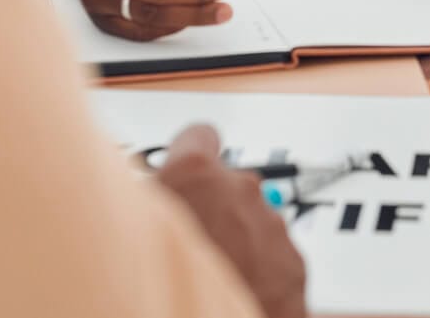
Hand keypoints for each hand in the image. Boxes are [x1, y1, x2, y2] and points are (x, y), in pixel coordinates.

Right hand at [158, 125, 307, 317]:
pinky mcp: (294, 263)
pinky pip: (272, 254)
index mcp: (195, 176)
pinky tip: (236, 290)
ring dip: (235, 240)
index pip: (198, 136)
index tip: (185, 164)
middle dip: (212, 207)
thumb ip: (152, 202)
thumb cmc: (169, 292)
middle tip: (188, 239)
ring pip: (251, 221)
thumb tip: (145, 197)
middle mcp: (240, 192)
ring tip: (210, 274)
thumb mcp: (135, 231)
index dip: (189, 153)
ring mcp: (271, 227)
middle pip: (228, 184)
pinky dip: (258, 269)